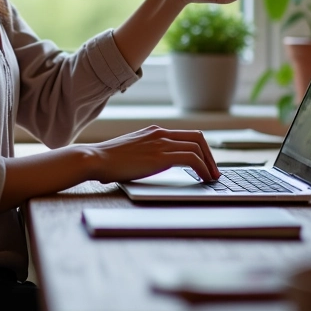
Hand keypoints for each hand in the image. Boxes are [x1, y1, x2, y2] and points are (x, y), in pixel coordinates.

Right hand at [83, 125, 219, 183]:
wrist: (96, 159)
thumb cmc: (109, 160)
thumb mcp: (132, 151)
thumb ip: (146, 152)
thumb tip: (153, 165)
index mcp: (154, 131)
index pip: (187, 134)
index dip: (201, 149)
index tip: (206, 163)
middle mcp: (160, 133)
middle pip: (197, 137)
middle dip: (210, 155)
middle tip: (214, 171)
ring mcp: (160, 143)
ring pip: (197, 147)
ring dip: (209, 164)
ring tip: (212, 179)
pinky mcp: (160, 156)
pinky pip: (191, 159)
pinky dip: (202, 169)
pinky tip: (203, 179)